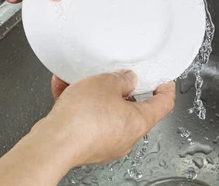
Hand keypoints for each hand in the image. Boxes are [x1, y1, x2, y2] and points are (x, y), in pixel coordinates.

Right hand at [0, 71, 174, 184]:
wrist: (53, 143)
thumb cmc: (82, 119)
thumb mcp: (106, 83)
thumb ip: (121, 78)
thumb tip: (127, 78)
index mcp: (139, 122)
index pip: (163, 105)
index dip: (166, 89)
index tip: (164, 81)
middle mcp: (125, 137)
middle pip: (131, 108)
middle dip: (119, 88)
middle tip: (112, 74)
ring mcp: (105, 143)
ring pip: (104, 111)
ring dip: (93, 93)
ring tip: (79, 79)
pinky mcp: (85, 144)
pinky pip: (85, 119)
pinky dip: (77, 104)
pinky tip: (64, 88)